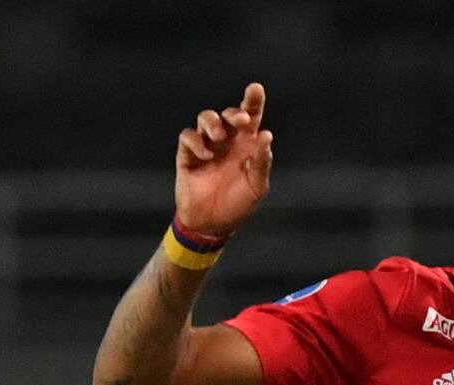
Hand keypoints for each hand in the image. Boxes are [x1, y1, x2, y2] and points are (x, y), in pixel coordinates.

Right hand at [175, 82, 272, 239]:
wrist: (212, 225)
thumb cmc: (237, 205)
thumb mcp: (257, 187)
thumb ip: (261, 162)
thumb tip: (265, 136)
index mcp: (245, 145)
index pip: (250, 116)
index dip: (252, 101)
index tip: (255, 89)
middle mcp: (226, 141)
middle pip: (227, 114)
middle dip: (234, 113)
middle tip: (241, 121)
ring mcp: (206, 146)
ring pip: (205, 118)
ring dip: (213, 121)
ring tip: (220, 137)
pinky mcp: (188, 155)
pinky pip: (188, 136)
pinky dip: (196, 141)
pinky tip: (206, 154)